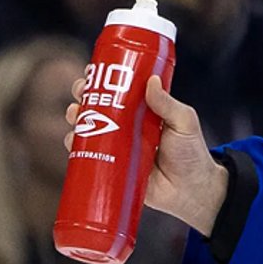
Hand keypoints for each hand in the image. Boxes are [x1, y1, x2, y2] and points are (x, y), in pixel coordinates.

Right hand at [66, 75, 227, 236]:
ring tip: (74, 114)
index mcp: (145, 111)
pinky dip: (75, 146)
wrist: (192, 190)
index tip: (91, 73)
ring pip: (88, 128)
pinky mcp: (112, 167)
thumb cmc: (192, 153)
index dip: (103, 81)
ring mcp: (118, 147)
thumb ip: (168, 104)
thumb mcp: (185, 123)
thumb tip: (151, 81)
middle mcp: (128, 127)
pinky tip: (70, 140)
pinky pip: (88, 155)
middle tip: (79, 93)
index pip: (120, 90)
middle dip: (83, 97)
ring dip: (75, 118)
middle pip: (99, 107)